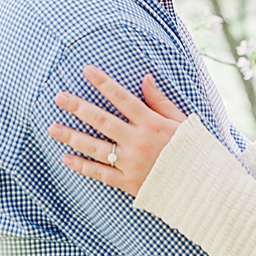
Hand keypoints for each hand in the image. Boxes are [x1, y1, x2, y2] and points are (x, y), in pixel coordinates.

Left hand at [46, 65, 186, 195]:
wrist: (202, 185)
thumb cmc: (192, 149)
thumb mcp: (182, 121)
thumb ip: (160, 101)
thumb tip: (145, 78)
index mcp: (152, 123)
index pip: (122, 98)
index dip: (103, 83)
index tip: (86, 70)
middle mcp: (138, 141)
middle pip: (102, 121)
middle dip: (79, 107)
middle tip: (59, 97)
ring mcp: (130, 163)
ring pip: (95, 148)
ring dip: (72, 137)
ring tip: (53, 128)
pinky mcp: (128, 182)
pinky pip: (100, 173)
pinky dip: (82, 166)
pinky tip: (66, 158)